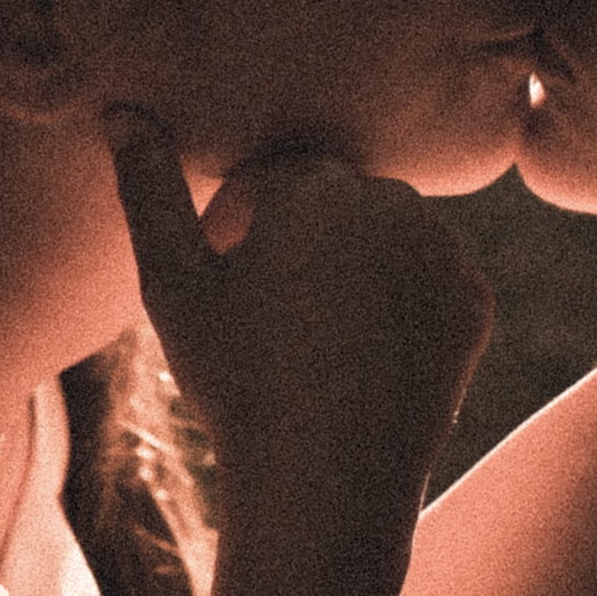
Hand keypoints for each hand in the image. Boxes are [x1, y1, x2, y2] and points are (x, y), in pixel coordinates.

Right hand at [104, 109, 492, 524]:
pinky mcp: (475, 303)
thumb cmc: (235, 383)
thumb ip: (146, 190)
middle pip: (329, 204)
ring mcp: (443, 252)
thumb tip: (121, 110)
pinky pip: (426, 281)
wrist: (326, 485)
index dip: (232, 235)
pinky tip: (363, 359)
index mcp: (313, 185)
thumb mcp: (171, 286)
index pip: (265, 182)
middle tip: (266, 322)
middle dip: (295, 244)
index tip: (221, 293)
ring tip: (313, 341)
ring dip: (349, 268)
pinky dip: (397, 307)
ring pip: (381, 238)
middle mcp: (392, 200)